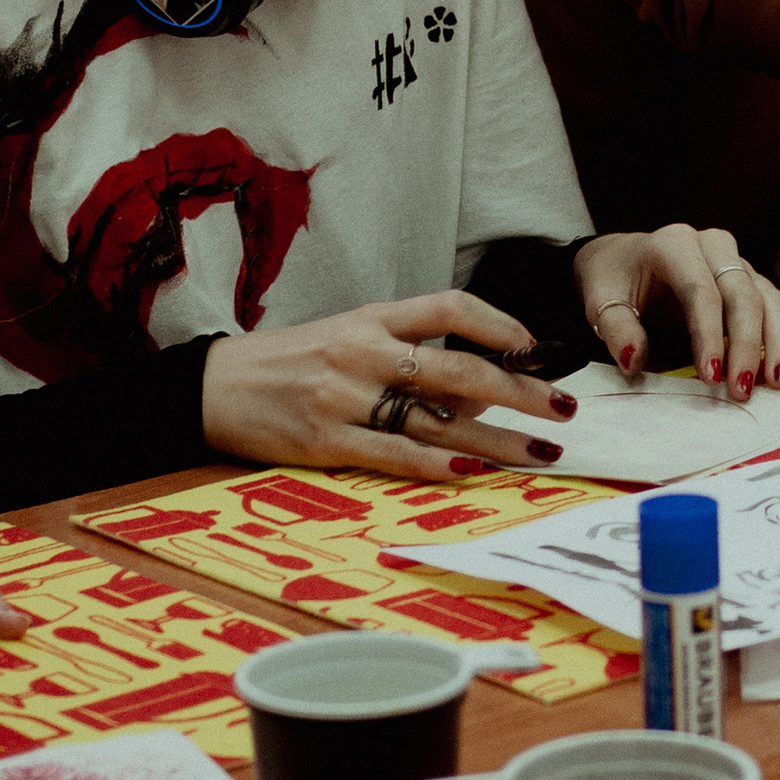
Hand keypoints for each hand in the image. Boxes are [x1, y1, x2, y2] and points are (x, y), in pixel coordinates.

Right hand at [200, 291, 578, 479]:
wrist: (215, 385)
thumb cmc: (291, 360)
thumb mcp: (350, 338)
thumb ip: (409, 355)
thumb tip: (480, 390)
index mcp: (373, 317)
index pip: (450, 306)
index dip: (500, 324)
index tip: (538, 348)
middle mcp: (364, 351)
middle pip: (458, 369)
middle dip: (521, 390)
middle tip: (564, 409)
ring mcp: (344, 396)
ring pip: (436, 419)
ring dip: (495, 439)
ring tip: (538, 453)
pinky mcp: (325, 441)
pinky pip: (392, 453)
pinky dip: (435, 465)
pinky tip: (472, 473)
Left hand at [579, 226, 779, 398]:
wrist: (624, 257)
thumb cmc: (612, 280)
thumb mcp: (601, 300)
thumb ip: (616, 329)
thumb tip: (633, 360)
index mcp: (673, 244)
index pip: (700, 291)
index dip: (710, 335)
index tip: (712, 377)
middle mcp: (711, 245)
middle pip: (741, 293)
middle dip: (748, 344)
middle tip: (745, 389)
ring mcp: (734, 259)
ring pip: (767, 295)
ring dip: (777, 339)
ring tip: (778, 382)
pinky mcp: (747, 277)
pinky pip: (776, 299)